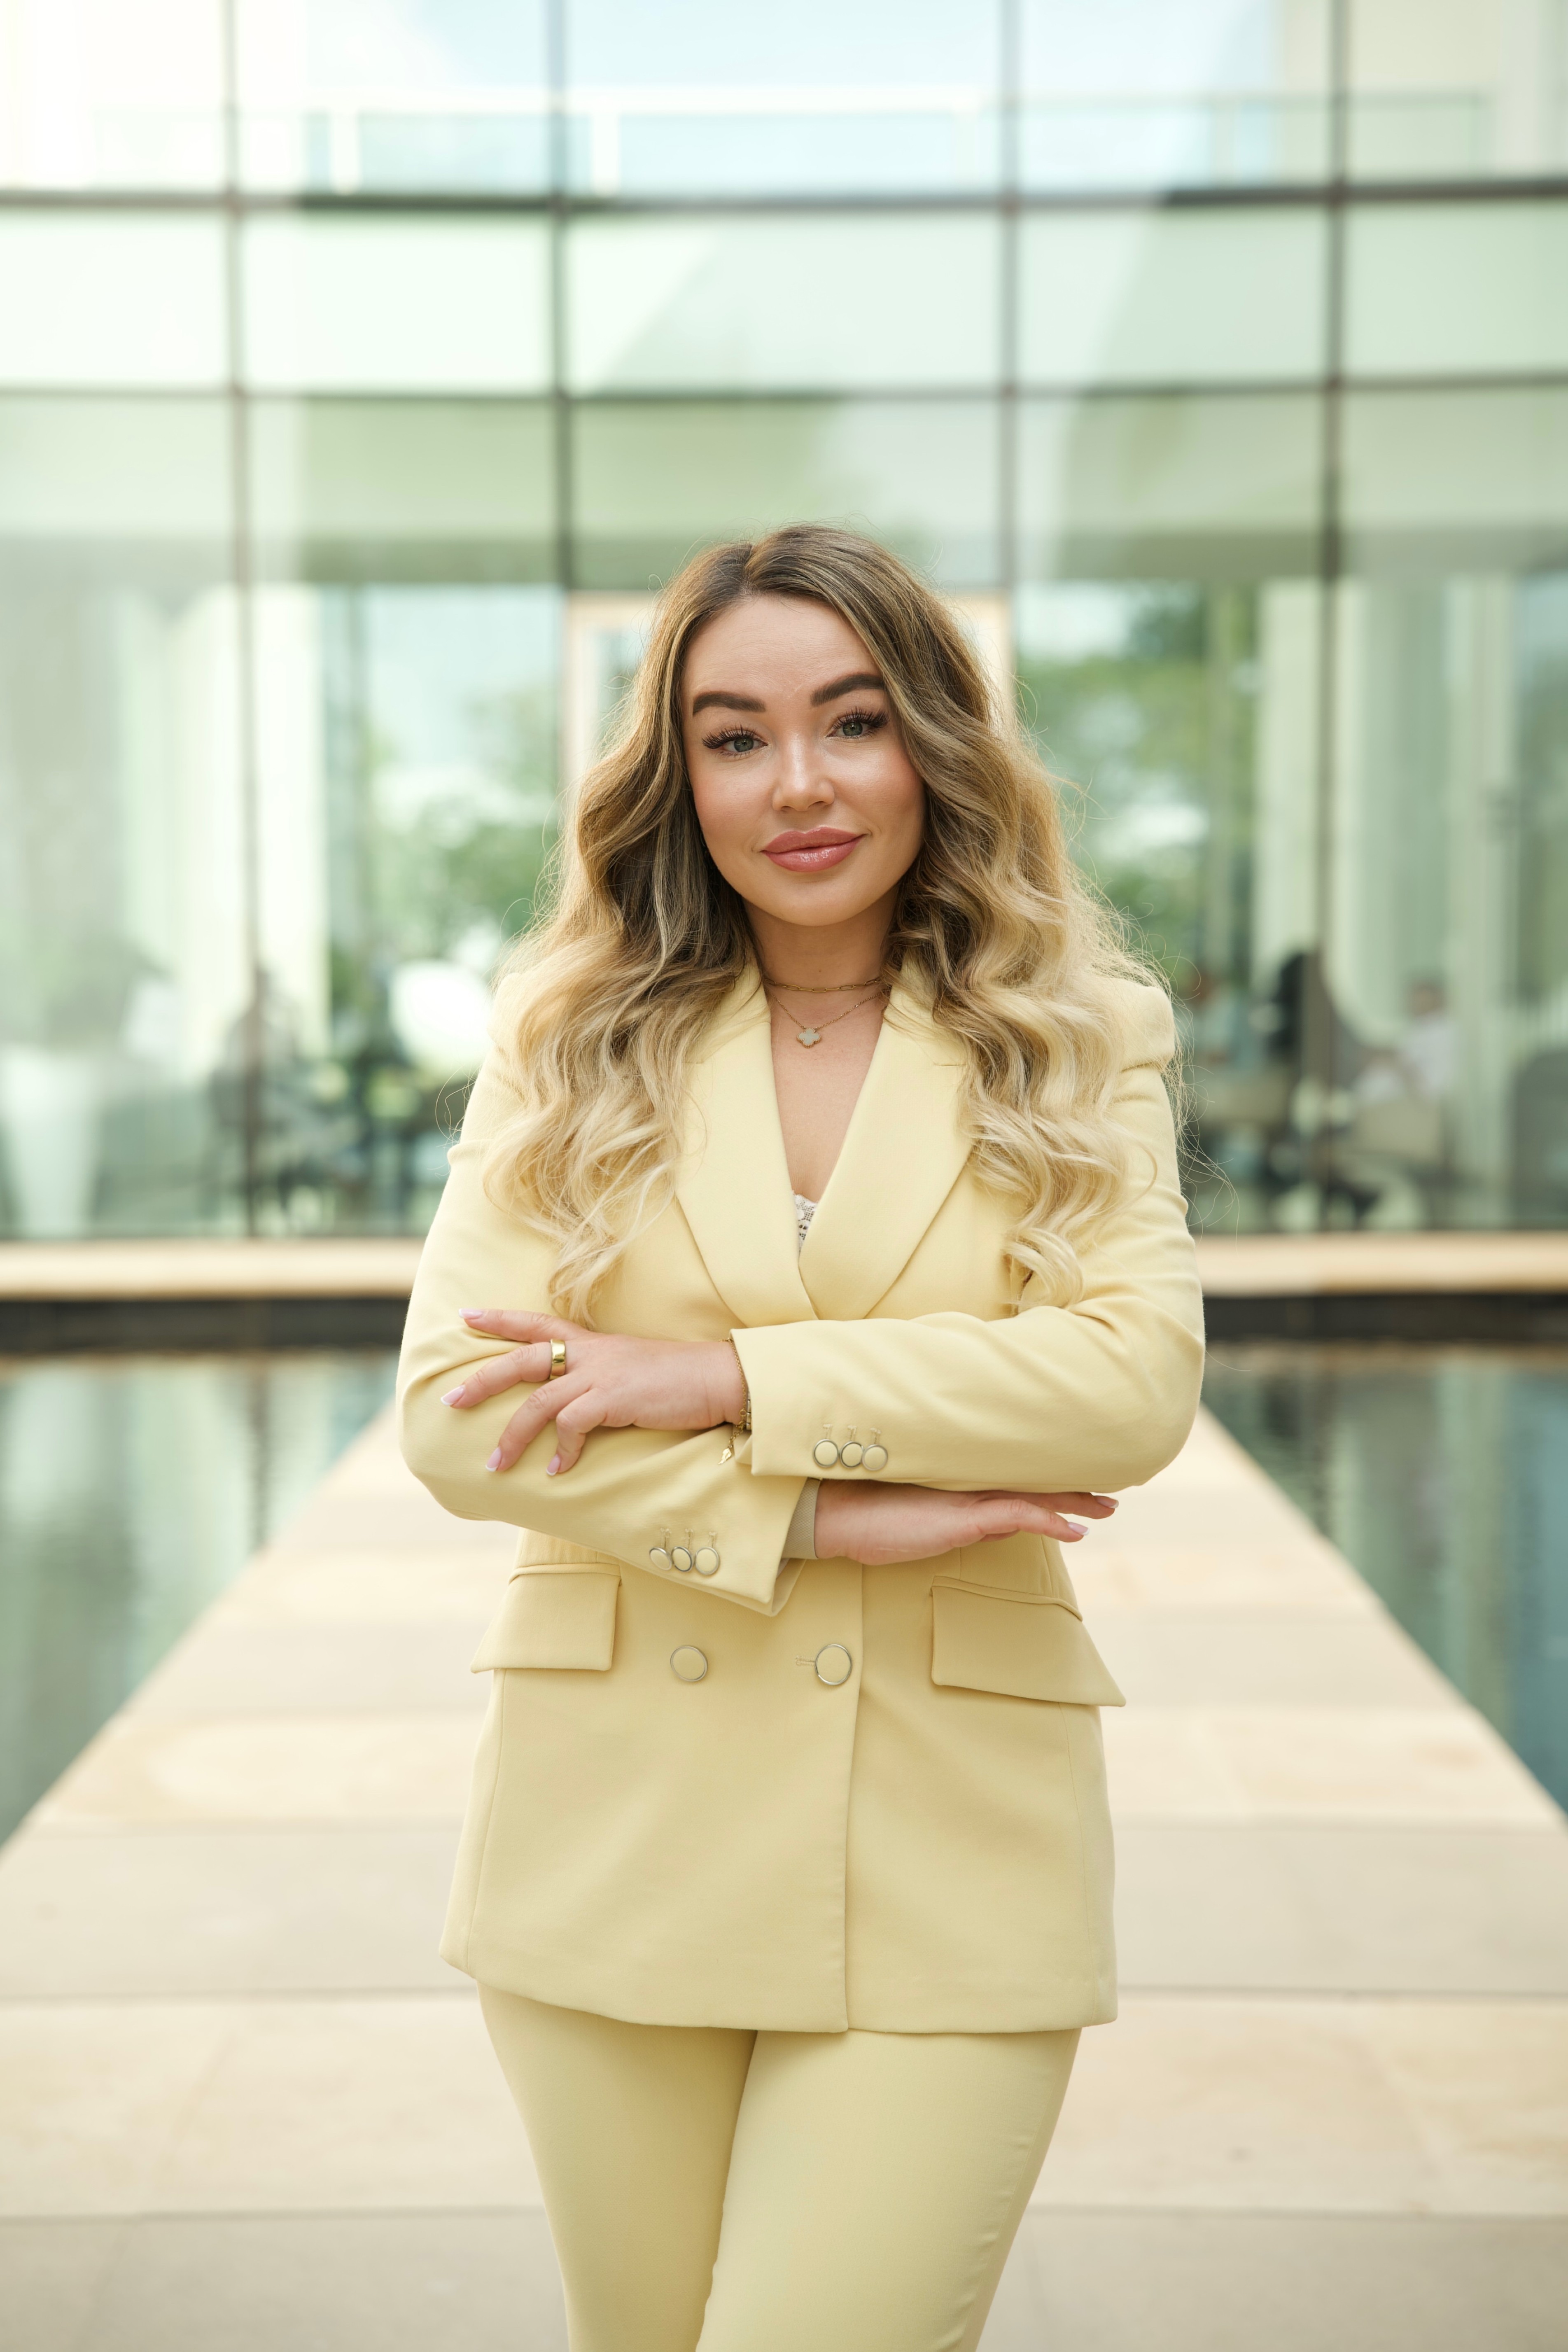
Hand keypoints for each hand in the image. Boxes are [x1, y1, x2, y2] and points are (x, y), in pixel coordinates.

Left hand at [442, 1311, 746, 1475]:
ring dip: (512, 1437)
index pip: (537, 1324)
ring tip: (496, 1464)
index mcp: (593, 1342)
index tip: (466, 1315)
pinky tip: (557, 1470)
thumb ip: (601, 1376)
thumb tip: (576, 1404)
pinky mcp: (613, 1399)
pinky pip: (571, 1427)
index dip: (500, 1319)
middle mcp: (590, 1354)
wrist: (717, 1377)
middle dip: (482, 1380)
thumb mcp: (631, 1367)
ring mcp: (600, 1375)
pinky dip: (561, 1452)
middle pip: (522, 1360)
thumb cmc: (679, 1378)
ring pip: (537, 1403)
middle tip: (451, 1400)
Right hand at [814, 1482, 1115, 1566]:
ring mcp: (967, 1498)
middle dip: (1075, 1490)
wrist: (837, 1514)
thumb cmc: (874, 1518)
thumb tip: (1005, 1525)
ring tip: (1106, 1507)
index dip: (1052, 1483)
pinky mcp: (962, 1516)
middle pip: (1034, 1484)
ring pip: (1033, 1495)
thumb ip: (970, 1520)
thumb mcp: (932, 1524)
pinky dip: (1048, 1521)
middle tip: (1111, 1496)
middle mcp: (971, 1485)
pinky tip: (1075, 1530)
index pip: (1018, 1482)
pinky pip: (1016, 1515)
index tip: (1083, 1486)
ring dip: (1073, 1502)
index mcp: (964, 1484)